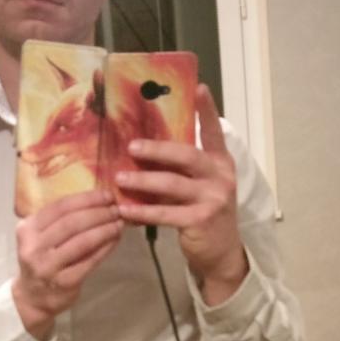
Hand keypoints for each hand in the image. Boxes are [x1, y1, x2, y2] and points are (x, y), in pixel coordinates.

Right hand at [13, 190, 122, 339]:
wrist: (32, 298)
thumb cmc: (41, 260)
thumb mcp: (40, 237)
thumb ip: (59, 220)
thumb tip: (97, 201)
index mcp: (27, 228)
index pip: (60, 207)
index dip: (87, 199)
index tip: (107, 195)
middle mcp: (34, 246)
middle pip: (72, 222)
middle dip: (98, 212)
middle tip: (116, 208)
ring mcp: (48, 266)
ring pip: (82, 241)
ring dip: (105, 229)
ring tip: (119, 222)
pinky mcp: (64, 282)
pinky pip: (90, 260)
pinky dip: (106, 247)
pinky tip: (115, 240)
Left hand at [116, 85, 247, 304]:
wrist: (221, 253)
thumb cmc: (203, 213)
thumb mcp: (200, 186)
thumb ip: (182, 168)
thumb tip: (141, 150)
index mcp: (220, 162)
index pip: (214, 132)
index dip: (207, 110)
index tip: (199, 87)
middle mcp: (220, 177)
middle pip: (187, 156)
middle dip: (157, 149)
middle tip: (131, 147)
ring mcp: (213, 199)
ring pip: (173, 185)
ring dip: (143, 181)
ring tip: (119, 179)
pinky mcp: (201, 220)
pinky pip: (166, 213)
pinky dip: (143, 212)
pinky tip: (124, 211)